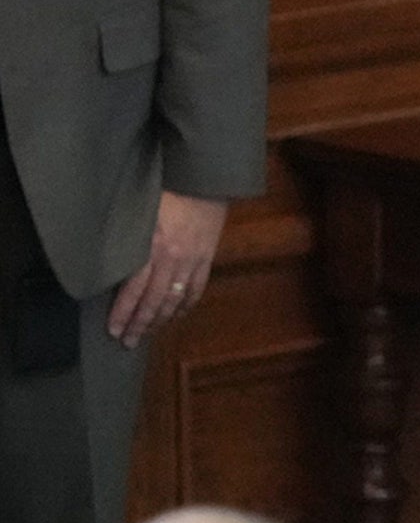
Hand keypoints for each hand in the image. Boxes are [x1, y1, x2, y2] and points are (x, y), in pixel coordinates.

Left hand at [108, 191, 228, 346]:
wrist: (204, 181)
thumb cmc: (166, 192)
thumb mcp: (139, 213)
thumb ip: (128, 239)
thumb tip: (110, 264)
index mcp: (152, 247)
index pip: (134, 289)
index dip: (123, 312)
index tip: (114, 330)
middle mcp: (172, 259)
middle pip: (154, 300)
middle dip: (140, 324)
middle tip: (128, 341)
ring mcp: (192, 261)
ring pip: (175, 299)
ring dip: (161, 320)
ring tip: (149, 333)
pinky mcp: (207, 259)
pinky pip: (196, 289)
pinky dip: (185, 305)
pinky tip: (176, 315)